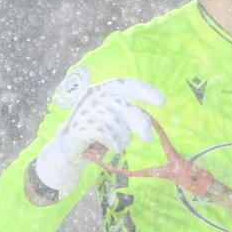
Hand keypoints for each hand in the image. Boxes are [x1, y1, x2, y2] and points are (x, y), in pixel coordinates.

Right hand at [33, 79, 163, 195]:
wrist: (69, 146)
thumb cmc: (97, 130)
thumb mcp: (113, 117)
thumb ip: (128, 114)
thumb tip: (147, 121)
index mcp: (102, 88)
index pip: (125, 84)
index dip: (144, 90)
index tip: (161, 101)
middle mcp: (93, 96)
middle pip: (124, 106)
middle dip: (140, 123)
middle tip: (149, 139)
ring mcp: (85, 110)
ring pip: (116, 124)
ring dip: (123, 139)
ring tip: (121, 145)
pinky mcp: (80, 127)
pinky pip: (106, 134)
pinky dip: (114, 143)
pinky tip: (114, 147)